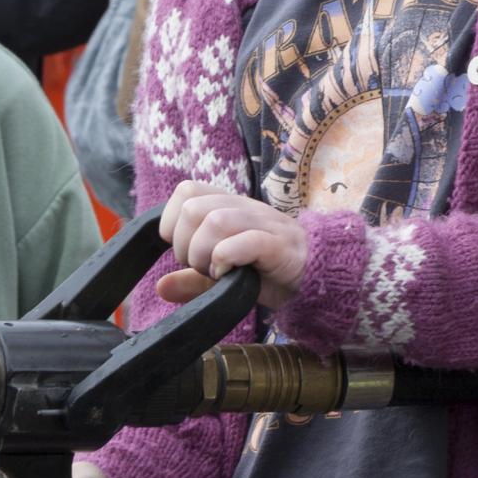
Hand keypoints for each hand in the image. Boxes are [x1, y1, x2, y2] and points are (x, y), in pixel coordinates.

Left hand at [152, 178, 308, 309]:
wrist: (317, 275)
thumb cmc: (267, 269)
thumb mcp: (223, 273)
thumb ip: (192, 279)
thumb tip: (160, 287)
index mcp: (228, 205)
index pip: (186, 191)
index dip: (173, 222)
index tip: (184, 250)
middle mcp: (243, 207)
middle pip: (194, 207)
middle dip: (186, 244)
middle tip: (201, 266)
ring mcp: (263, 223)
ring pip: (216, 221)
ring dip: (204, 253)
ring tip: (215, 272)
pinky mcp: (278, 244)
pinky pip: (246, 241)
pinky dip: (227, 258)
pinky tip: (228, 275)